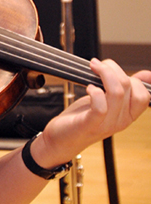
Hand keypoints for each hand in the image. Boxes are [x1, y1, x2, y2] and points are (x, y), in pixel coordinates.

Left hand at [34, 59, 149, 166]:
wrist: (61, 139)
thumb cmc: (83, 117)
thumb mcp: (108, 102)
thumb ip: (124, 89)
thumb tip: (146, 75)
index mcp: (128, 115)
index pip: (144, 95)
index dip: (131, 77)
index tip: (114, 70)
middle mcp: (121, 120)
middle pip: (129, 87)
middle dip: (113, 69)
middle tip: (97, 65)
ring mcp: (106, 124)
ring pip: (116, 93)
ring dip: (104, 74)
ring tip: (92, 68)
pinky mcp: (90, 124)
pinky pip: (100, 107)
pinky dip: (95, 92)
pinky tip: (88, 88)